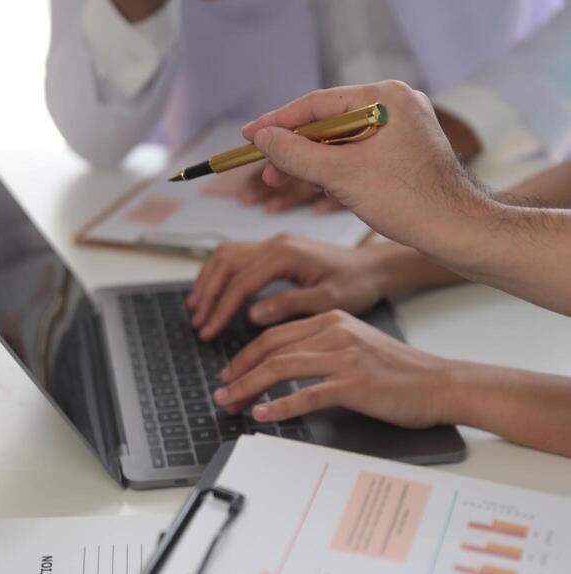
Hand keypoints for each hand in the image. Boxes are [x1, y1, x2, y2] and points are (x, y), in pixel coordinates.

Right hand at [188, 235, 390, 340]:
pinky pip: (237, 254)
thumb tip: (253, 314)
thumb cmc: (357, 285)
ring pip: (226, 254)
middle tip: (199, 324)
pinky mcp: (276, 247)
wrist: (375, 268)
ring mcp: (274, 242)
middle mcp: (276, 242)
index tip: (209, 332)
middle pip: (226, 263)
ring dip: (208, 280)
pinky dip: (220, 273)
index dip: (221, 308)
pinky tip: (214, 291)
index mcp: (287, 254)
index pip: (241, 281)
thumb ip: (290, 305)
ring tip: (197, 309)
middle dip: (208, 294)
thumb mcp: (329, 302)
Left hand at [212, 310, 452, 427]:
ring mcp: (344, 357)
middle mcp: (335, 333)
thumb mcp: (357, 344)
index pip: (275, 334)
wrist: (440, 382)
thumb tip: (284, 364)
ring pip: (281, 368)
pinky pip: (305, 394)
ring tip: (230, 404)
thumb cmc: (401, 371)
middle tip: (220, 391)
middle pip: (271, 349)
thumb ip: (323, 347)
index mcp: (333, 320)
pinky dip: (278, 405)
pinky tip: (262, 414)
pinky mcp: (353, 383)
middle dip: (238, 371)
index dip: (245, 355)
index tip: (229, 373)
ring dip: (248, 388)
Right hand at [242, 81, 485, 260]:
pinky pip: (360, 152)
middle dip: (294, 147)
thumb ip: (295, 153)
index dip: (277, 122)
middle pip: (329, 121)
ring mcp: (404, 127)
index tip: (248, 135)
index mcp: (385, 97)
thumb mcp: (340, 176)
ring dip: (312, 161)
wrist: (458, 231)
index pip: (316, 104)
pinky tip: (319, 186)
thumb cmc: (407, 201)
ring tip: (283, 181)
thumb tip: (262, 137)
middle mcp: (396, 104)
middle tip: (265, 169)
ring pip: (342, 140)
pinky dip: (336, 168)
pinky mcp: (406, 150)